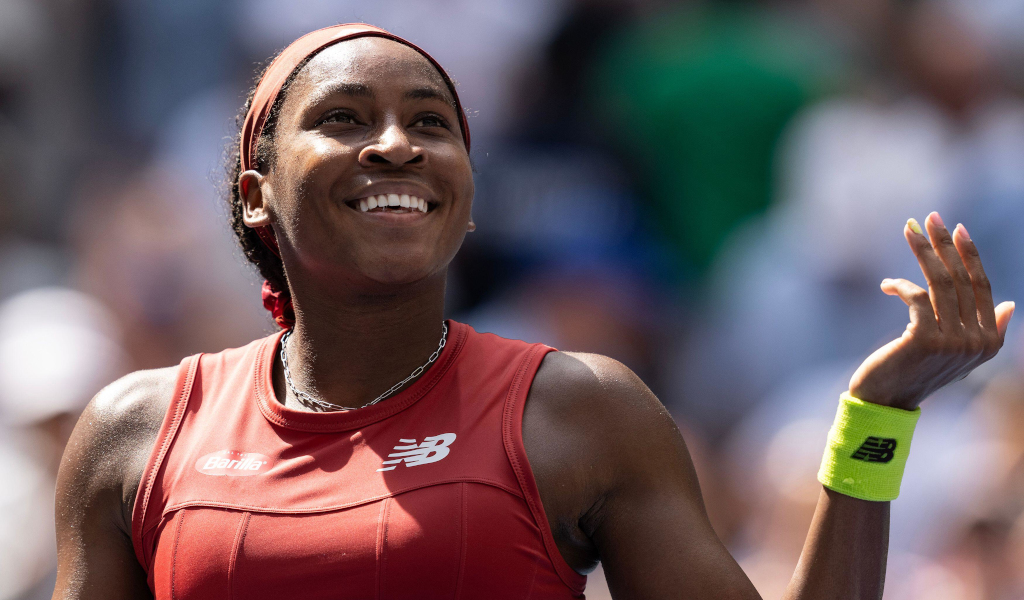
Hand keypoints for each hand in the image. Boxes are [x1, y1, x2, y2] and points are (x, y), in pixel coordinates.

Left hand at [848, 212, 1014, 409]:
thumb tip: (1009, 304)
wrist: (885, 401)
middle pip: (961, 279)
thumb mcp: (958, 354)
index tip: (957, 228)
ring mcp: (952, 342)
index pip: (982, 287)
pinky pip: (915, 297)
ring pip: (938, 283)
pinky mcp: (924, 340)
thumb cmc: (917, 371)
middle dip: (946, 244)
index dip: (970, 255)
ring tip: (908, 230)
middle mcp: (976, 342)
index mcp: (990, 342)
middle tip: (931, 217)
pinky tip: (887, 285)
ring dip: (922, 252)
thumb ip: (986, 330)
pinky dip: (899, 285)